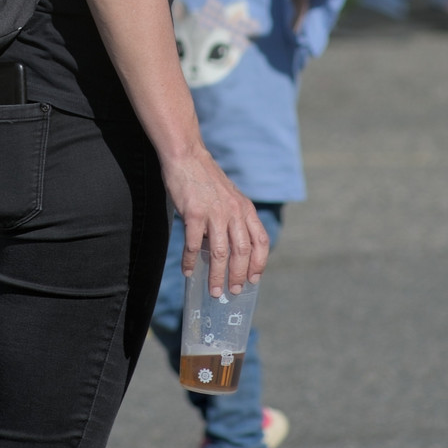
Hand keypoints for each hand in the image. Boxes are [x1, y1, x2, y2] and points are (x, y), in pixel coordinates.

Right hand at [160, 144, 268, 295]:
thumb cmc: (206, 179)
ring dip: (217, 275)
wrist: (187, 156)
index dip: (259, 263)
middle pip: (242, 252)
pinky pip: (194, 244)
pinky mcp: (194, 213)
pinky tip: (188, 270)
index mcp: (245, 208)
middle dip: (239, 276)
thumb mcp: (229, 197)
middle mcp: (234, 211)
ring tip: (214, 290)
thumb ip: (233, 218)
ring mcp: (214, 212)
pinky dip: (191, 261)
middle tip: (234, 291)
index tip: (254, 279)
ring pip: (220, 253)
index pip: (261, 241)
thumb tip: (230, 249)